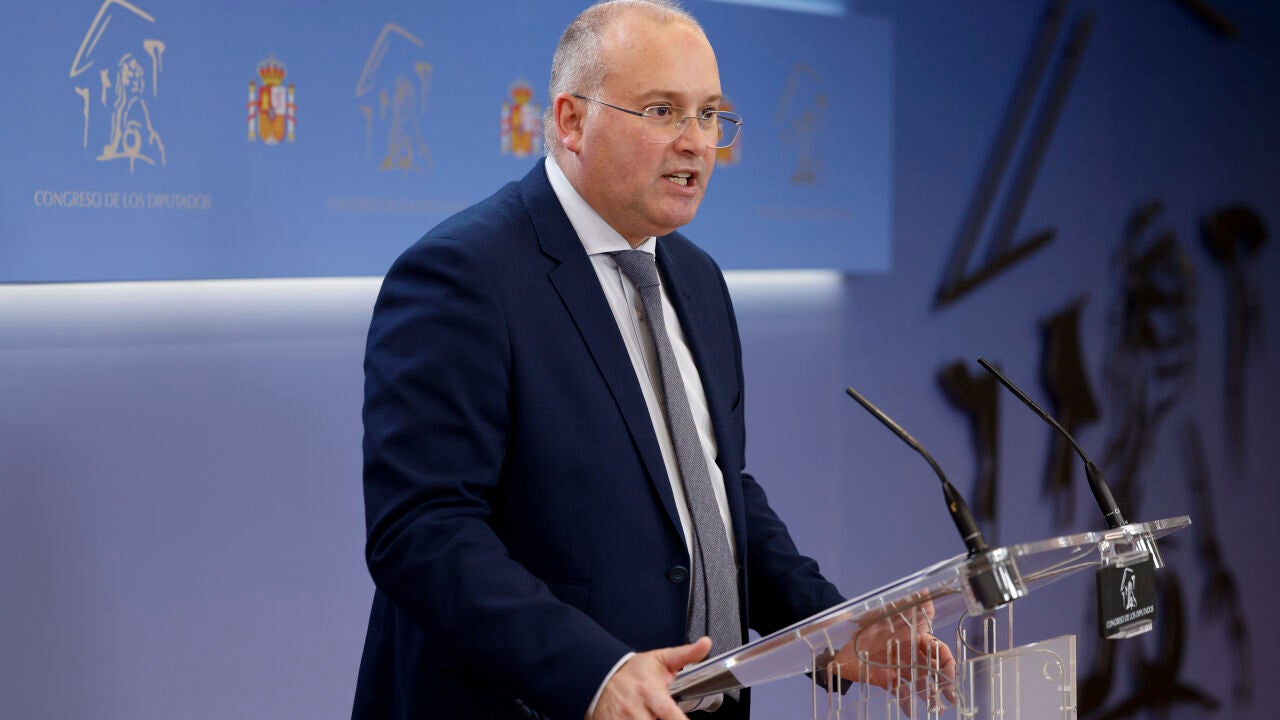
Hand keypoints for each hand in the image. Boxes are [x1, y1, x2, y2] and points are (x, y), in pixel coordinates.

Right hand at [593, 637, 711, 719]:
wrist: (605, 674)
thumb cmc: (634, 670)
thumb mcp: (661, 659)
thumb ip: (686, 655)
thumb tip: (706, 644)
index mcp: (649, 690)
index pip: (667, 711)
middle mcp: (635, 707)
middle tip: (672, 717)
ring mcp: (622, 719)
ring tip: (656, 716)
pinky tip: (645, 718)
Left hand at [831, 594, 957, 712]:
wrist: (844, 641)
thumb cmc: (868, 625)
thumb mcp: (885, 613)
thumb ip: (905, 605)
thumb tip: (925, 591)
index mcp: (915, 639)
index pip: (938, 650)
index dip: (947, 662)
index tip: (951, 674)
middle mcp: (911, 655)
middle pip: (933, 670)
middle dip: (944, 683)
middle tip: (951, 697)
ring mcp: (900, 668)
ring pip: (920, 684)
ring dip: (929, 696)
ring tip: (935, 708)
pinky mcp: (887, 680)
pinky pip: (900, 693)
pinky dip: (906, 703)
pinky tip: (910, 710)